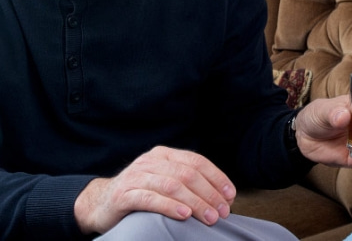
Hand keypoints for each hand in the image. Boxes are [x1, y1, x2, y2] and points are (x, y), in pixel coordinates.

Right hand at [74, 146, 235, 234]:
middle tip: (222, 211)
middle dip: (209, 193)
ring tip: (208, 216)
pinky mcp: (124, 194)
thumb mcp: (164, 182)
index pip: (196, 161)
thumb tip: (222, 196)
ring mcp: (137, 176)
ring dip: (195, 202)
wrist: (99, 203)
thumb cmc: (140, 194)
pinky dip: (170, 206)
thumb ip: (188, 183)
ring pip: (172, 185)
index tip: (230, 195)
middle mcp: (151, 161)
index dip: (216, 177)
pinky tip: (184, 215)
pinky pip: (151, 198)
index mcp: (164, 155)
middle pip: (187, 174)